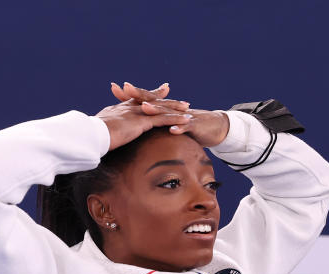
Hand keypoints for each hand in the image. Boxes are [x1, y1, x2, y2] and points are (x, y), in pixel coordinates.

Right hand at [97, 81, 191, 150]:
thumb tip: (100, 138)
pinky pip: (163, 119)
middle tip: (170, 90)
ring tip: (186, 107)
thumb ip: (101, 132)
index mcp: (117, 110)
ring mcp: (135, 114)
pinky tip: (186, 120)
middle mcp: (128, 108)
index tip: (146, 93)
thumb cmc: (89, 137)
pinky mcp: (141, 122)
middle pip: (148, 100)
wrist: (91, 135)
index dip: (142, 97)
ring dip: (173, 107)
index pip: (132, 100)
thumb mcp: (95, 132)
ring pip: (159, 108)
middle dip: (160, 96)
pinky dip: (176, 119)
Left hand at [113, 82, 228, 146]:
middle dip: (140, 95)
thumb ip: (151, 122)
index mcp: (163, 109)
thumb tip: (131, 124)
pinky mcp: (194, 126)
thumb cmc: (187, 126)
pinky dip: (179, 128)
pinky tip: (172, 130)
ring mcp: (182, 116)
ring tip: (144, 108)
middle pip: (154, 101)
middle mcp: (171, 109)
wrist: (213, 127)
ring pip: (168, 113)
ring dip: (156, 110)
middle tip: (126, 88)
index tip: (115, 87)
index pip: (144, 99)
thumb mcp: (167, 124)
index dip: (131, 94)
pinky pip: (186, 127)